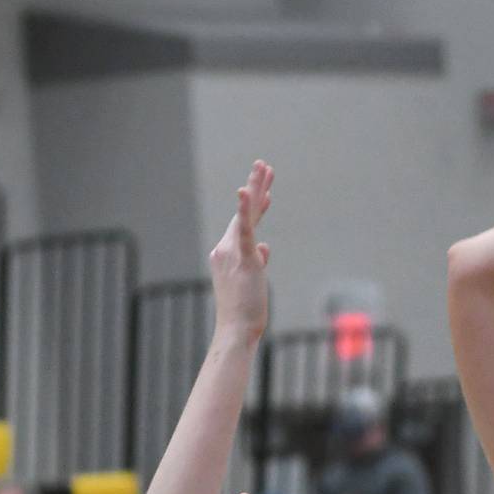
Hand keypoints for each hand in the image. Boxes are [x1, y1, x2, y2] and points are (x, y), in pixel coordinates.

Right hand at [209, 160, 273, 341]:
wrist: (236, 328)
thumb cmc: (244, 311)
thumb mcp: (253, 281)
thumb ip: (257, 261)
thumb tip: (266, 248)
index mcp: (227, 254)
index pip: (244, 224)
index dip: (255, 206)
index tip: (266, 191)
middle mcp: (226, 248)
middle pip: (245, 212)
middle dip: (255, 187)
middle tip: (263, 165)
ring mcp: (233, 251)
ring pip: (247, 214)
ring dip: (255, 188)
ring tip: (264, 168)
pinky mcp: (244, 258)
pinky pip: (244, 229)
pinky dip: (243, 209)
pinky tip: (245, 191)